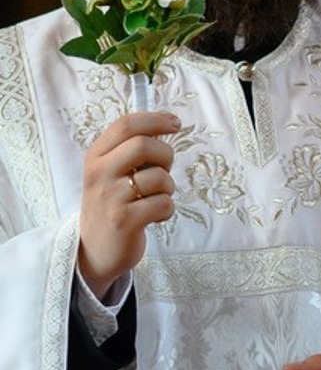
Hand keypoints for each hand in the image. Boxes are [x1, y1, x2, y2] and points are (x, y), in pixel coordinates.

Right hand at [78, 110, 180, 299]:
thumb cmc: (114, 203)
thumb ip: (131, 148)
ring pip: (159, 177)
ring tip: (154, 198)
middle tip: (163, 170)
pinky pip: (163, 204)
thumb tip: (167, 123)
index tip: (175, 123)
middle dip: (166, 155)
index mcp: (96, 156)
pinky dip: (168, 210)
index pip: (126, 125)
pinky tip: (154, 216)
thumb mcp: (112, 171)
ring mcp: (109, 197)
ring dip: (168, 188)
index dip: (155, 120)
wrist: (96, 249)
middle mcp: (98, 173)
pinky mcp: (123, 221)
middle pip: (144, 145)